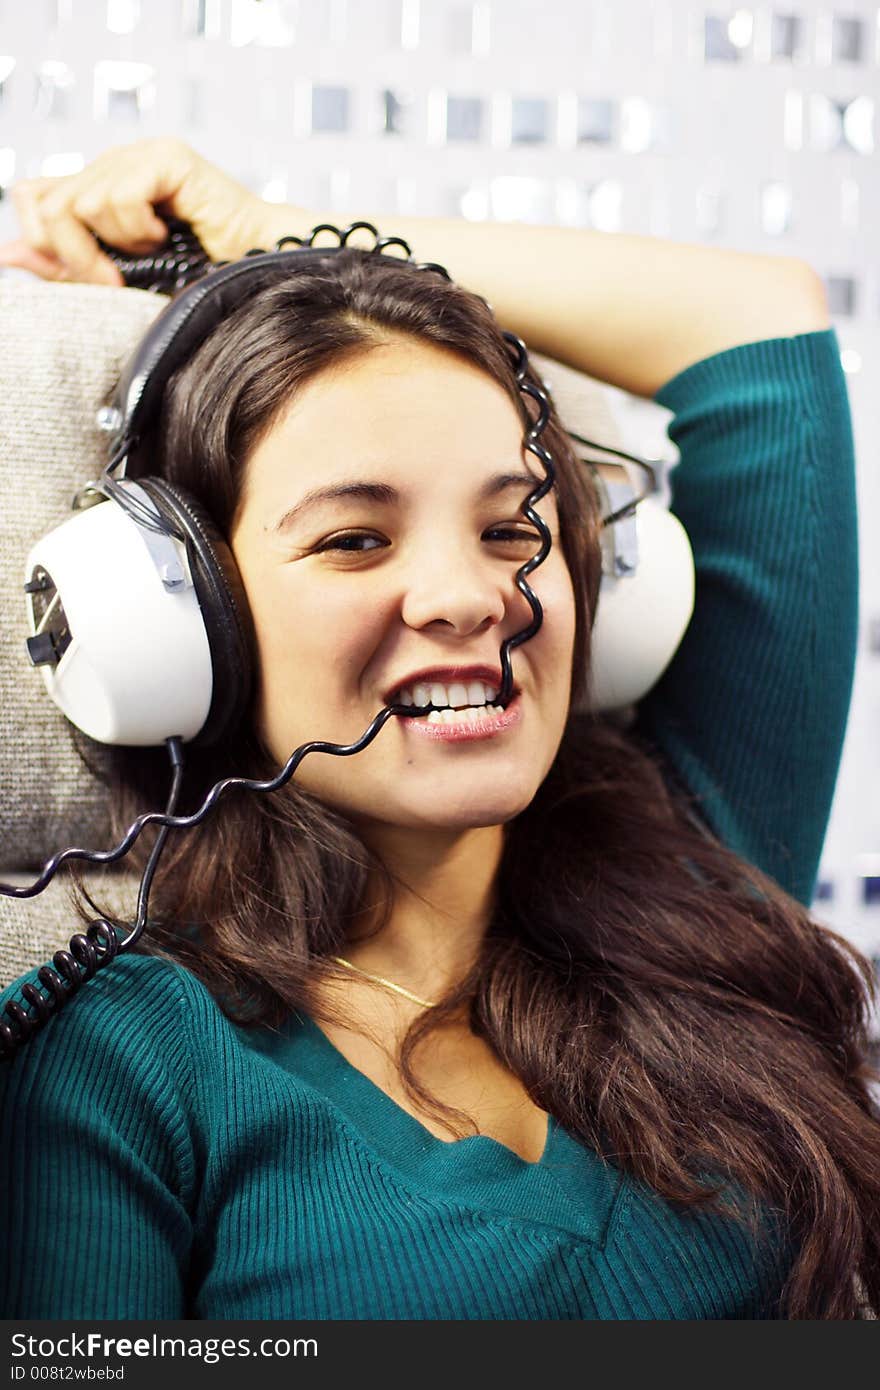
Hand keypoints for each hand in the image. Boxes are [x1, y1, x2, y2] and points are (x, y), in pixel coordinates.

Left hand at [0, 138, 281, 284]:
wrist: (259, 275)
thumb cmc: (201, 280)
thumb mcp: (119, 279)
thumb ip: (64, 264)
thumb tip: (7, 254)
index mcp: (102, 187)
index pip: (33, 193)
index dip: (40, 235)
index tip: (83, 275)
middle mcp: (116, 164)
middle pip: (49, 202)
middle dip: (76, 254)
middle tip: (113, 281)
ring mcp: (141, 155)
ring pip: (80, 203)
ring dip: (116, 244)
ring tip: (152, 251)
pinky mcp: (167, 158)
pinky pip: (118, 194)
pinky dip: (137, 228)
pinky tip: (165, 234)